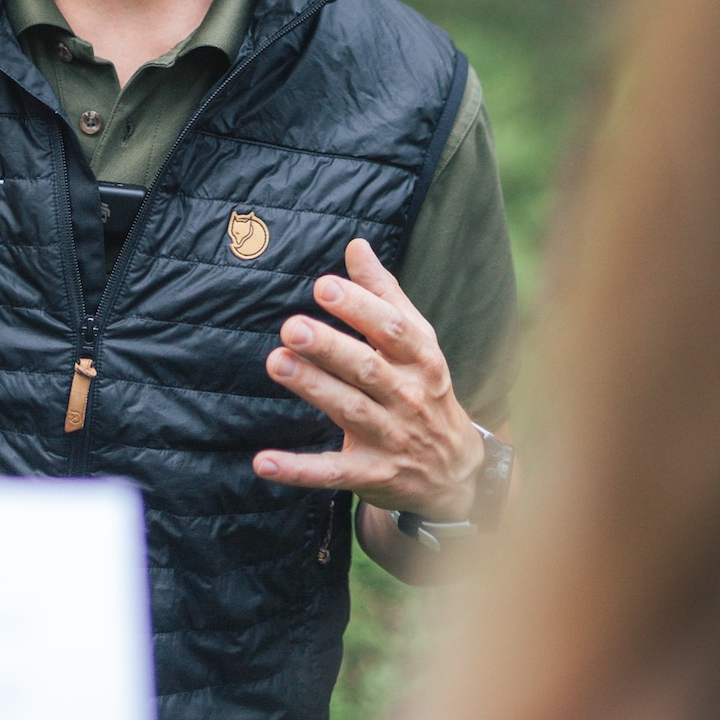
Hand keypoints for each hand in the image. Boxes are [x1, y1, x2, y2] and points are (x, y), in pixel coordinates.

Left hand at [253, 237, 482, 520]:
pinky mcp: (370, 474)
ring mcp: (390, 438)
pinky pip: (331, 472)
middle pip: (367, 368)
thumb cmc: (425, 389)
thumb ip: (384, 294)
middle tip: (292, 327)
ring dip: (313, 388)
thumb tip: (355, 245)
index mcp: (419, 359)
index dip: (359, 307)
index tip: (323, 286)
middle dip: (330, 347)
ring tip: (277, 363)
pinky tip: (263, 461)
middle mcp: (407, 397)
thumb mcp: (417, 342)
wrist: (456, 471)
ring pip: (349, 410)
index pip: (391, 329)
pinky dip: (298, 469)